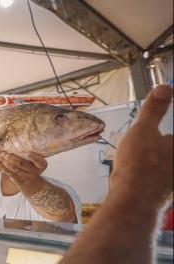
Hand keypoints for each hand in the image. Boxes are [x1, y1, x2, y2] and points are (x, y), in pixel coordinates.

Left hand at [0, 151, 47, 187]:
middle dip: (12, 157)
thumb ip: (31, 154)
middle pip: (22, 163)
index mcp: (41, 166)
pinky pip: (10, 173)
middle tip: (4, 152)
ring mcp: (27, 177)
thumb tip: (16, 143)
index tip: (28, 153)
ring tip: (1, 155)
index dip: (34, 157)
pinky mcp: (19, 181)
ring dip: (6, 161)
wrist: (32, 184)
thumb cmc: (32, 168)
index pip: (39, 161)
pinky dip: (3, 167)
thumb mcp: (36, 162)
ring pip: (14, 168)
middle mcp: (35, 172)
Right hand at [111, 85, 172, 208]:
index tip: (148, 134)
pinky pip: (163, 176)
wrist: (133, 201)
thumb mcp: (142, 130)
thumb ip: (154, 109)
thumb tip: (165, 87)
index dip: (165, 135)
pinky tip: (137, 171)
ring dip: (158, 158)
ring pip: (166, 163)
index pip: (171, 135)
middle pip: (168, 146)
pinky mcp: (167, 191)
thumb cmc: (139, 164)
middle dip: (162, 143)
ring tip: (138, 155)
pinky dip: (153, 171)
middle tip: (141, 140)